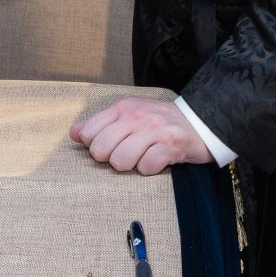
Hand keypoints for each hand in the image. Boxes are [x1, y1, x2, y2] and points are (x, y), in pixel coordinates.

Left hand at [70, 97, 212, 175]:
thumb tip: (74, 133)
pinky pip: (146, 167)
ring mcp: (154, 130)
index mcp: (123, 107)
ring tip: (141, 157)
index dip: (93, 146)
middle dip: (109, 158)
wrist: (201, 121)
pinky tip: (156, 161)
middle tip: (125, 154)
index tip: (107, 146)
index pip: (88, 132)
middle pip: (100, 150)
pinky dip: (149, 169)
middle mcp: (137, 116)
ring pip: (120, 161)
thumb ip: (101, 123)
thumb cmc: (159, 121)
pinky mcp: (171, 146)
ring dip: (129, 165)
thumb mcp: (129, 115)